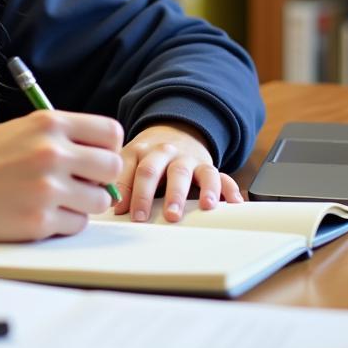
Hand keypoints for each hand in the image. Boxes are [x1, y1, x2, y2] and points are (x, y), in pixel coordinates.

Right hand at [0, 111, 123, 241]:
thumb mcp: (24, 129)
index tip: (96, 157)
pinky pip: (77, 225)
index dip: (108, 147)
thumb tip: (103, 157)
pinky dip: (65, 222)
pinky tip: (42, 212)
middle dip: (101, 178)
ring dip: (84, 203)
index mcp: (49, 123)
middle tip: (82, 182)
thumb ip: (64, 137)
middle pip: (112, 167)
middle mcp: (52, 152)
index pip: (110, 132)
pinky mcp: (39, 220)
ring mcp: (47, 188)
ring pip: (99, 201)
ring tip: (58, 198)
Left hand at [113, 122, 242, 222]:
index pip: (129, 169)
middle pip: (154, 170)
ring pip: (188, 172)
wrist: (176, 130)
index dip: (125, 190)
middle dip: (151, 194)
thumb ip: (120, 181)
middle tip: (152, 217)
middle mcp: (162, 152)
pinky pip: (221, 176)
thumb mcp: (130, 161)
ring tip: (204, 207)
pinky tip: (235, 204)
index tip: (121, 211)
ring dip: (196, 190)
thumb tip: (112, 207)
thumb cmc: (148, 156)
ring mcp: (186, 158)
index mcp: (139, 150)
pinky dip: (229, 189)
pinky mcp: (207, 165)